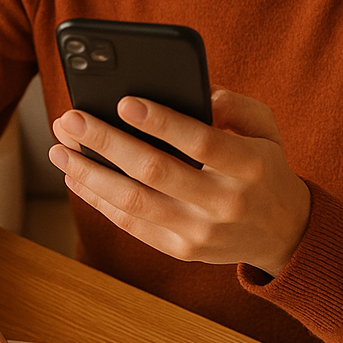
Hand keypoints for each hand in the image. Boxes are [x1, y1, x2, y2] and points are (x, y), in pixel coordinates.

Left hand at [49, 86, 310, 275]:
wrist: (282, 233)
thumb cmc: (264, 166)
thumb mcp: (266, 128)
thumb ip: (233, 105)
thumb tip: (190, 91)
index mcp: (250, 167)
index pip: (200, 142)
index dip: (160, 122)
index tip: (122, 101)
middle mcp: (225, 204)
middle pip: (155, 172)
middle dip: (106, 143)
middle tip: (70, 119)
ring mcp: (201, 234)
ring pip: (134, 203)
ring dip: (89, 173)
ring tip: (60, 148)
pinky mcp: (181, 251)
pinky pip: (131, 224)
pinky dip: (98, 199)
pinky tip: (76, 176)